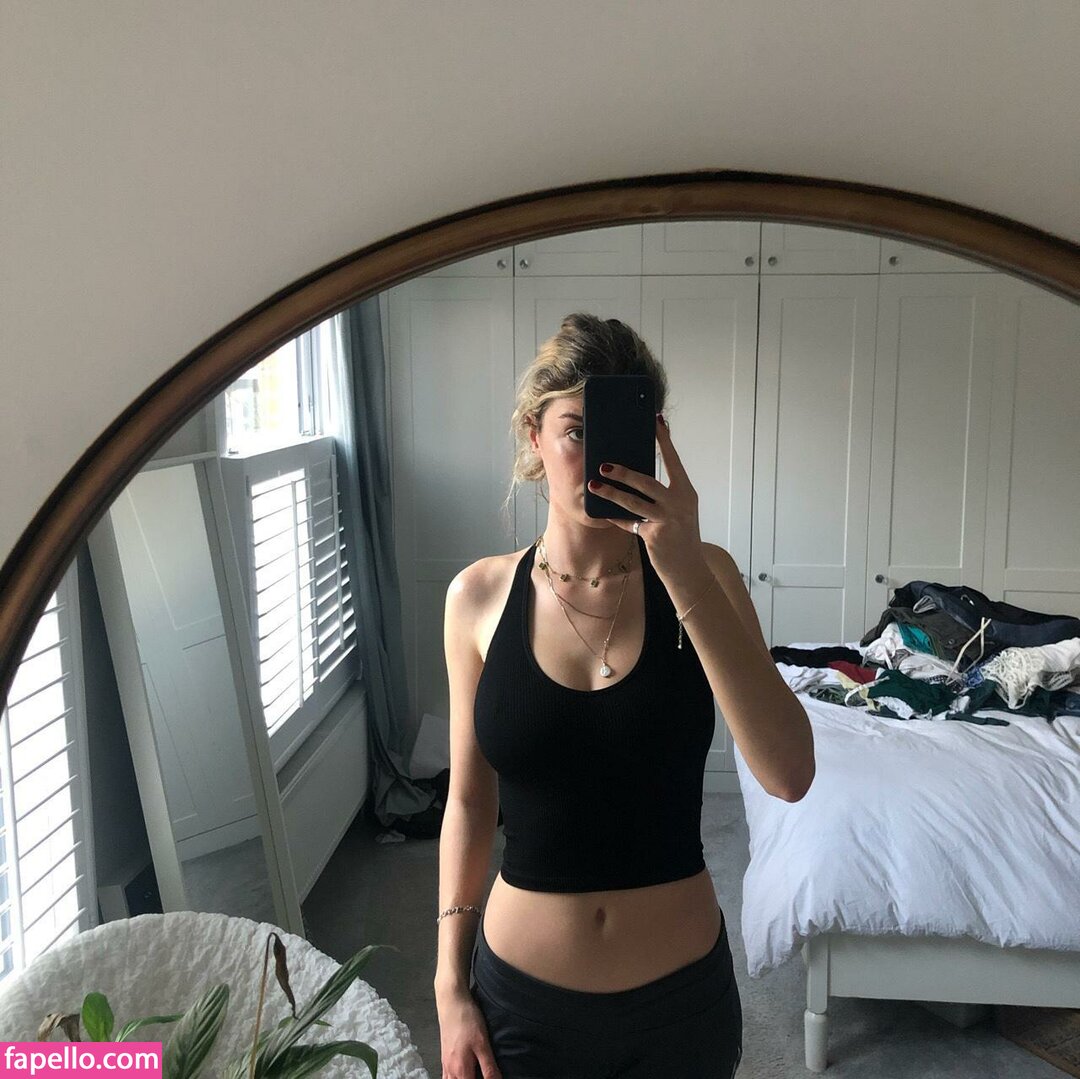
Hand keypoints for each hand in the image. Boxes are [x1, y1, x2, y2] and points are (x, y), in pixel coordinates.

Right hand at [436, 985, 502, 1078]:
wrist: (452, 1001)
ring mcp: (445, 1063)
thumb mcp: (483, 1044)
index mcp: (461, 1070)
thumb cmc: (467, 1020)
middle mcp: (451, 1070)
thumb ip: (489, 1068)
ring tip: (474, 1074)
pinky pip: (446, 1076)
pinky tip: (460, 1074)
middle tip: (486, 1075)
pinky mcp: (444, 1055)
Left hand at [587, 414, 704, 581]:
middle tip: (603, 465)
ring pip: (633, 503)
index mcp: (686, 492)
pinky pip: (629, 523)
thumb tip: (635, 476)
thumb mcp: (679, 511)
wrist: (690, 570)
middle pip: (646, 482)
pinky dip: (615, 517)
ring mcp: (667, 521)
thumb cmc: (681, 536)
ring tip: (594, 485)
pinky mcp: (654, 537)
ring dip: (611, 493)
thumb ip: (663, 495)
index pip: (674, 461)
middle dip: (623, 472)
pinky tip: (601, 511)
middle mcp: (679, 504)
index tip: (656, 420)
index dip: (665, 440)